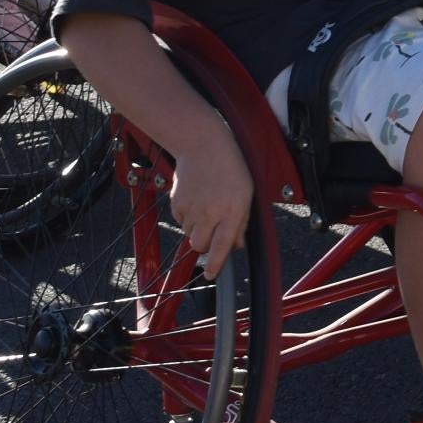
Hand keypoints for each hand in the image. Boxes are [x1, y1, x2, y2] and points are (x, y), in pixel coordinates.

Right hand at [168, 121, 255, 277]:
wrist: (203, 146)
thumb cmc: (230, 169)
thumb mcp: (246, 194)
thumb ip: (241, 222)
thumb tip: (237, 246)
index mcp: (232, 211)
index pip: (222, 246)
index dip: (216, 264)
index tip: (211, 275)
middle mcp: (210, 212)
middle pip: (200, 245)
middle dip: (205, 244)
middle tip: (212, 229)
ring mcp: (192, 208)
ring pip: (189, 234)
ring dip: (197, 228)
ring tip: (206, 206)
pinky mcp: (176, 203)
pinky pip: (180, 221)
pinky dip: (187, 216)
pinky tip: (196, 198)